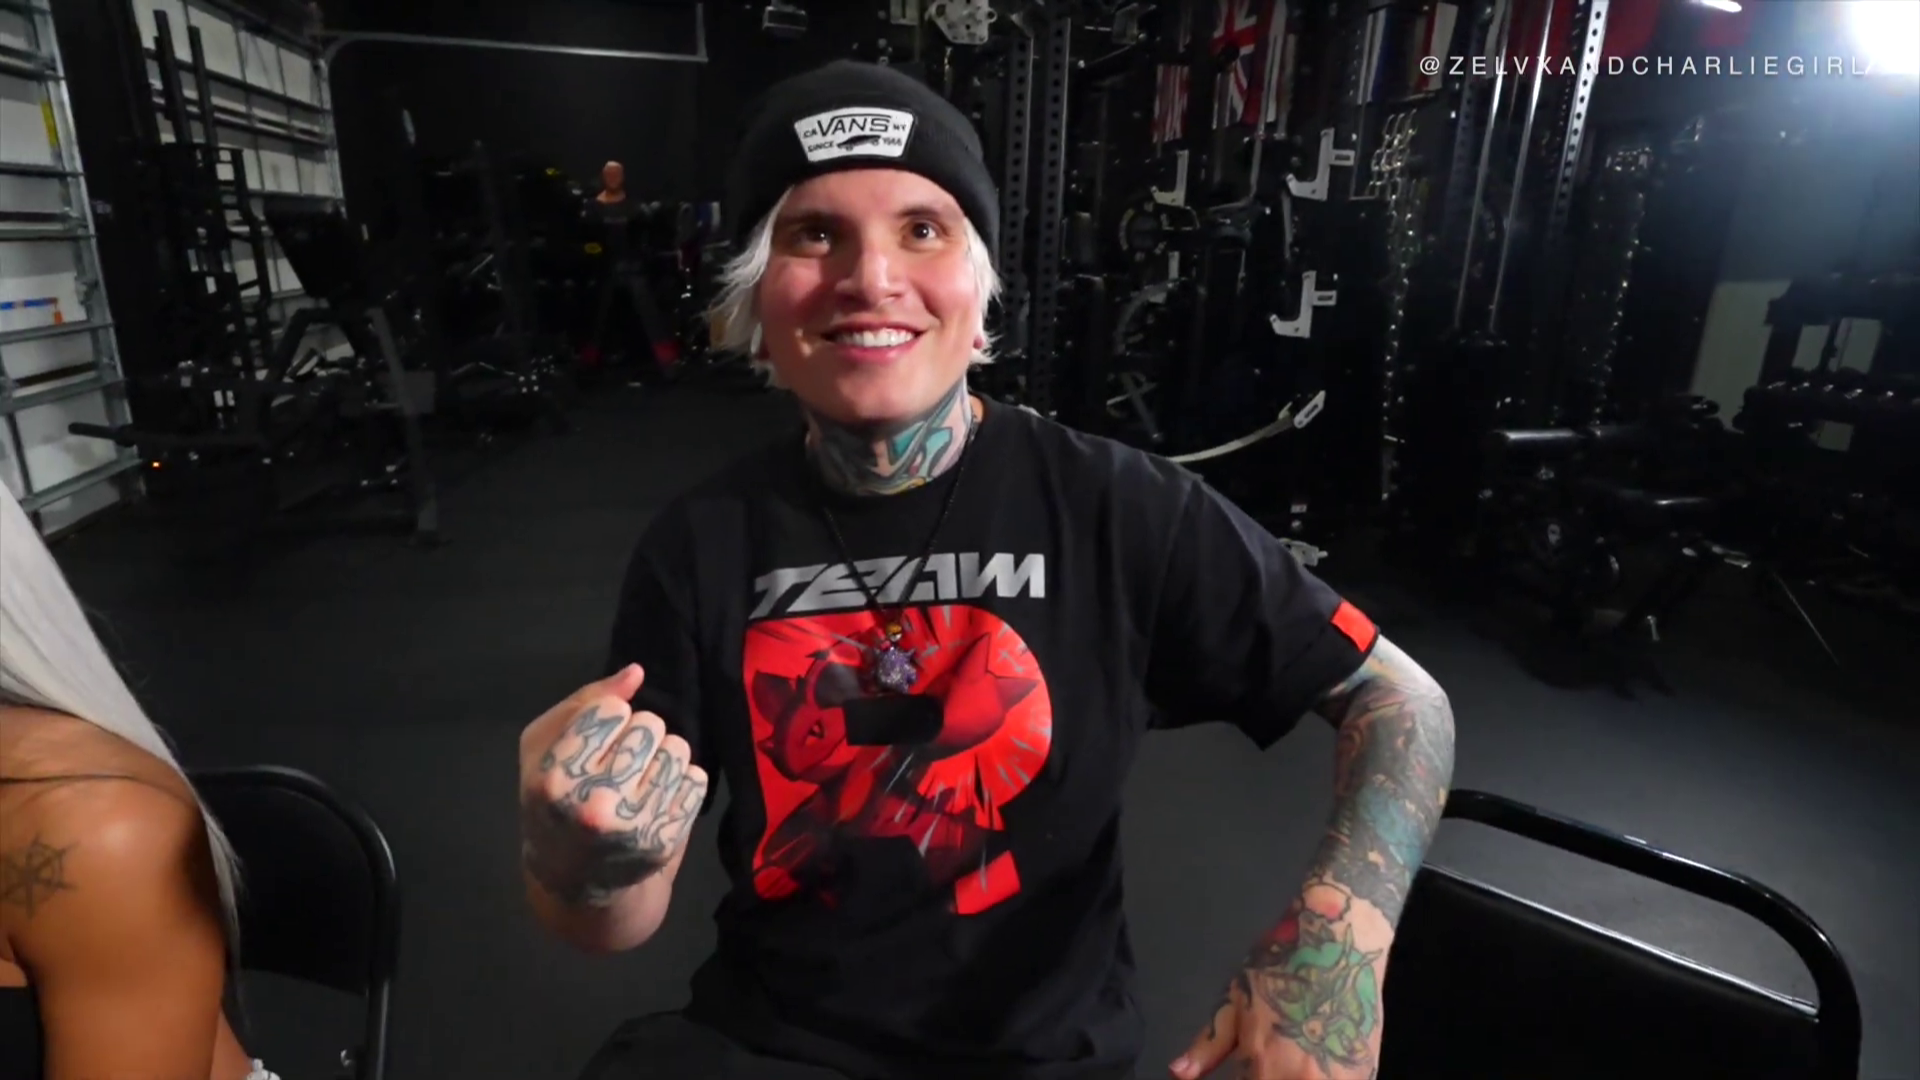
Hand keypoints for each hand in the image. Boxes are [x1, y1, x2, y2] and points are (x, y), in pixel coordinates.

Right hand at [518, 664, 707, 905]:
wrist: (574, 881)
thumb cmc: (552, 802)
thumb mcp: (543, 748)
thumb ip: (587, 702)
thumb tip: (636, 673)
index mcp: (555, 778)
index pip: (612, 710)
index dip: (607, 719)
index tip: (596, 743)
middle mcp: (595, 804)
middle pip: (650, 725)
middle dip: (638, 735)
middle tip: (619, 763)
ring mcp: (634, 826)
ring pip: (678, 748)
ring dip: (662, 756)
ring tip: (639, 779)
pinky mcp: (666, 840)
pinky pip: (696, 779)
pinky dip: (680, 781)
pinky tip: (655, 798)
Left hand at [1172, 884, 1387, 1078]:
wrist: (1337, 941)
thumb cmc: (1278, 964)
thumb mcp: (1234, 1000)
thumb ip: (1210, 1045)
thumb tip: (1179, 1073)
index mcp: (1263, 1066)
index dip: (1248, 1079)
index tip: (1248, 1071)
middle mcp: (1302, 1078)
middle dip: (1268, 1079)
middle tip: (1263, 1066)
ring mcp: (1339, 1077)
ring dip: (1291, 1079)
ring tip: (1290, 1063)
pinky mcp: (1365, 1070)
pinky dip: (1322, 1078)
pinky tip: (1317, 1066)